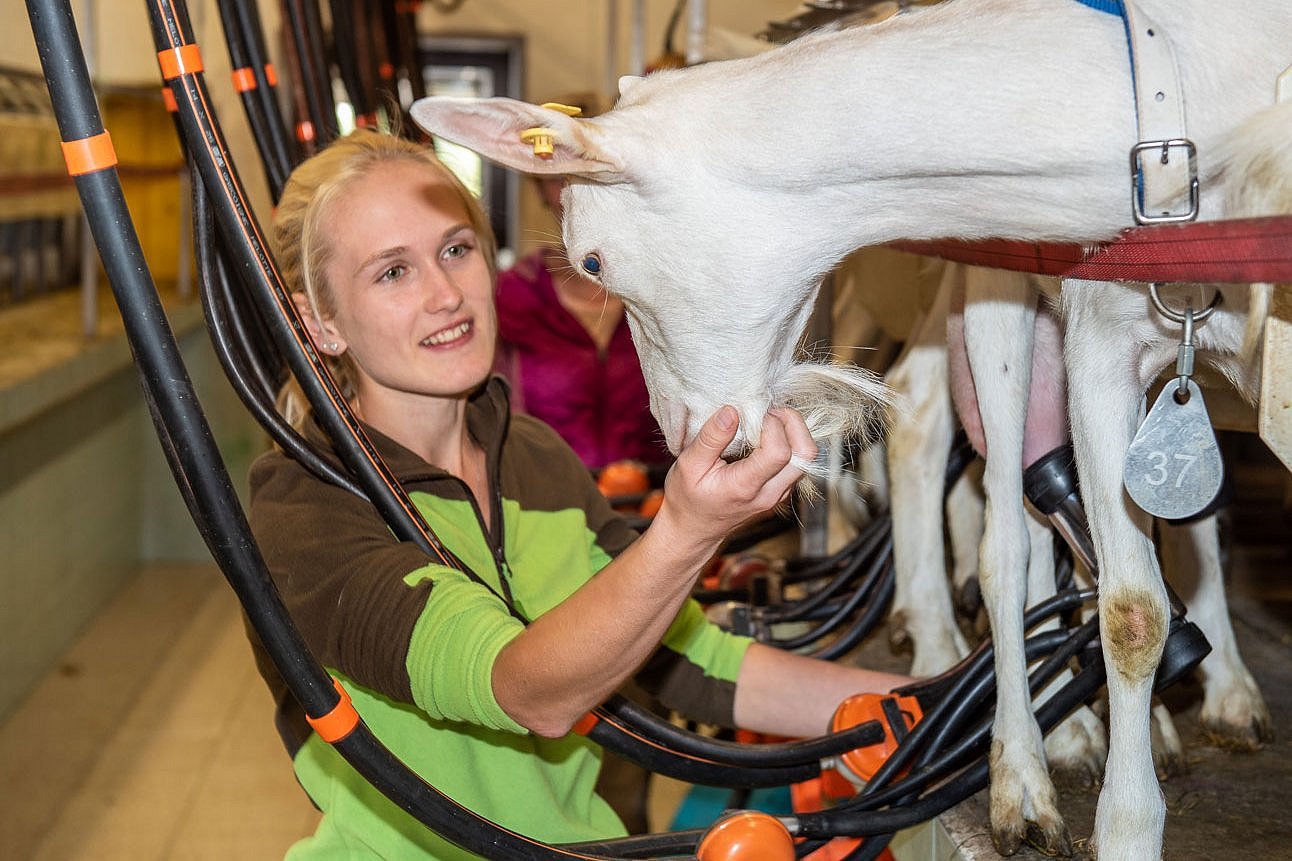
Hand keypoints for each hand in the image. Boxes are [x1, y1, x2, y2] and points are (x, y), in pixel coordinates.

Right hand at [655, 405, 816, 549]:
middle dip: (793, 423)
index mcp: (746, 486)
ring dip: (793, 431)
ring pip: (807, 458)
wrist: (694, 531)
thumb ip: (710, 438)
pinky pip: (798, 462)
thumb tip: (731, 411)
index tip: (751, 414)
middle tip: (770, 411)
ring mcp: (779, 494)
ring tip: (766, 420)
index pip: (779, 451)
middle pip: (806, 454)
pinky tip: (765, 435)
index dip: (771, 424)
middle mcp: (770, 493)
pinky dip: (789, 442)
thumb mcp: (688, 465)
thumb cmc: (687, 499)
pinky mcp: (781, 490)